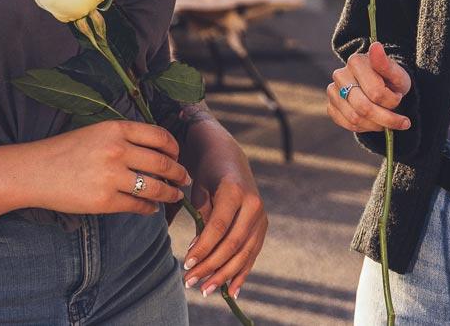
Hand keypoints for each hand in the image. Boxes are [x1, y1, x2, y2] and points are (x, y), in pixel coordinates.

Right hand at [21, 121, 189, 215]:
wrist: (34, 171)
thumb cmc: (65, 151)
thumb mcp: (96, 132)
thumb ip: (124, 137)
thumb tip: (157, 151)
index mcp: (116, 129)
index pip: (159, 136)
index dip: (174, 148)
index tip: (177, 156)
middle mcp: (117, 150)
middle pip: (162, 163)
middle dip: (178, 173)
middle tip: (184, 179)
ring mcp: (111, 177)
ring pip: (154, 187)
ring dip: (169, 194)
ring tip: (174, 196)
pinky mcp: (104, 201)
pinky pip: (137, 205)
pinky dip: (149, 208)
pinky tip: (150, 208)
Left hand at [181, 171, 266, 297]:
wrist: (230, 159)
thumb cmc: (207, 174)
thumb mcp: (199, 189)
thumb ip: (200, 217)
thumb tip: (196, 251)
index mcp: (235, 191)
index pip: (219, 226)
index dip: (203, 247)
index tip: (186, 262)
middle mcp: (253, 204)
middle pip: (232, 243)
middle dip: (210, 266)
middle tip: (189, 281)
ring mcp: (261, 217)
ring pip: (244, 253)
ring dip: (224, 274)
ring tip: (205, 290)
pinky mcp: (262, 227)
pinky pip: (252, 254)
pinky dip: (242, 273)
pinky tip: (232, 291)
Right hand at [326, 42, 412, 132]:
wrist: (381, 86)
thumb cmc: (391, 80)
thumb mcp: (397, 73)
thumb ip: (387, 64)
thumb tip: (375, 46)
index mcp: (356, 61)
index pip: (376, 93)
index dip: (392, 101)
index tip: (401, 97)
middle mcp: (340, 75)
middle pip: (363, 108)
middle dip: (386, 119)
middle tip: (402, 122)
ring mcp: (333, 91)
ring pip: (355, 119)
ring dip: (376, 125)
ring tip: (388, 121)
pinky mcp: (331, 106)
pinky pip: (347, 124)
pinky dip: (365, 128)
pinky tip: (375, 123)